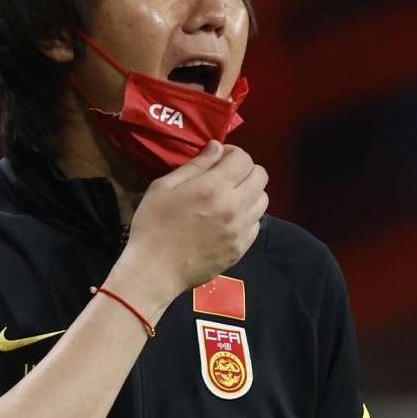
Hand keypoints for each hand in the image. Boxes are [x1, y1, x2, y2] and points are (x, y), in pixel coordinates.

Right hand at [107, 141, 268, 310]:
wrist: (154, 270)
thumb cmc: (153, 225)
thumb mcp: (164, 187)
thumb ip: (195, 165)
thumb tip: (217, 147)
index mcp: (213, 187)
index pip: (244, 158)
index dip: (233, 153)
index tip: (219, 159)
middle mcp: (233, 206)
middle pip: (261, 176)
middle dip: (245, 170)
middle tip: (227, 177)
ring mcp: (240, 230)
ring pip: (263, 200)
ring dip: (249, 193)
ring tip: (230, 198)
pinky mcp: (240, 249)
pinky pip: (257, 224)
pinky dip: (247, 216)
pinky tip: (228, 220)